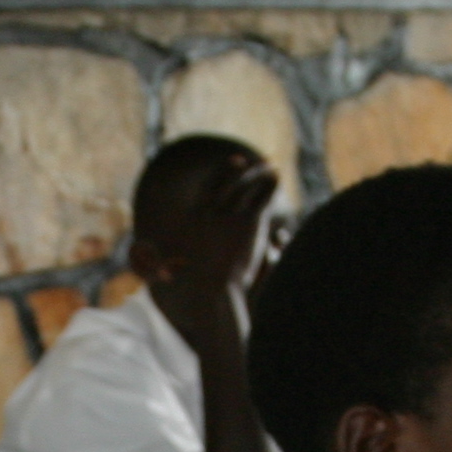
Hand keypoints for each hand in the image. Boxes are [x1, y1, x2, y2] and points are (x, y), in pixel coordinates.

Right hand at [139, 156, 283, 341]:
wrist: (214, 291)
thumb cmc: (201, 283)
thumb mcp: (190, 260)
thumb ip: (190, 247)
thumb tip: (174, 258)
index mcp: (197, 215)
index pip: (211, 183)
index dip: (224, 170)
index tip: (235, 161)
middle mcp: (214, 209)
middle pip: (230, 177)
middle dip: (244, 166)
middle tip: (255, 159)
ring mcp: (232, 213)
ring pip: (249, 182)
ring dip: (261, 171)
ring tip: (272, 167)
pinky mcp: (250, 222)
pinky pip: (263, 195)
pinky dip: (271, 184)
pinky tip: (277, 179)